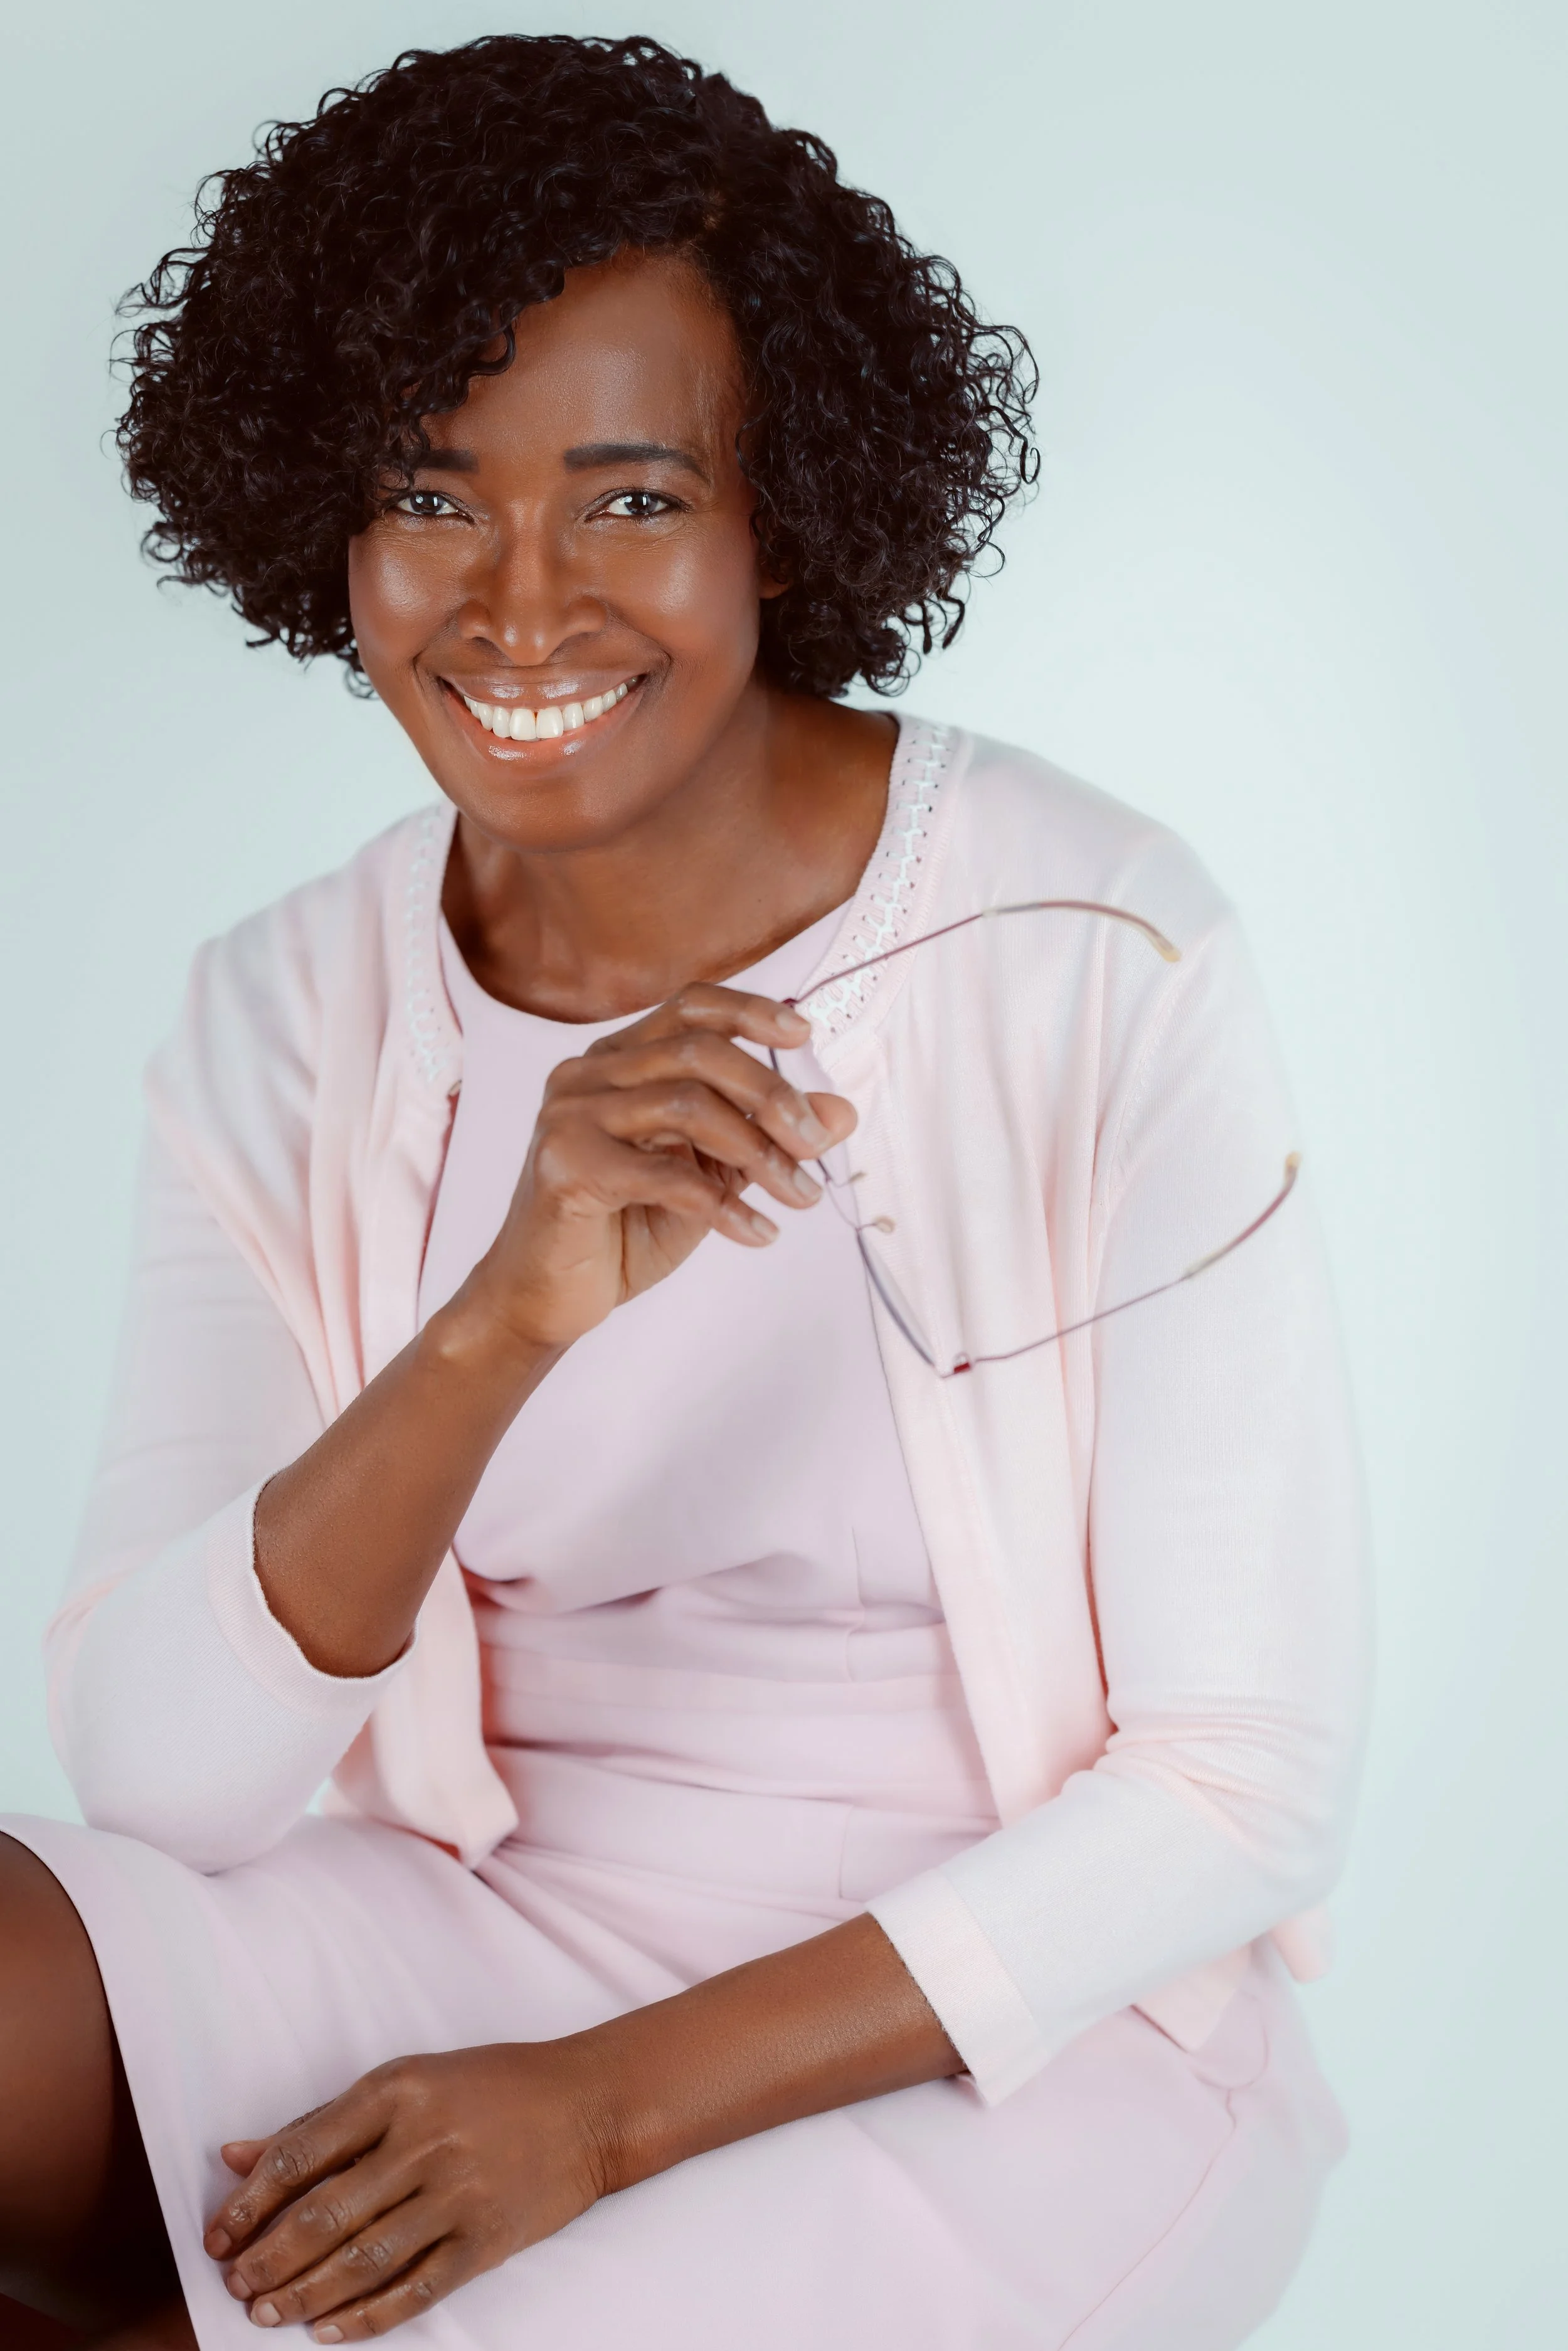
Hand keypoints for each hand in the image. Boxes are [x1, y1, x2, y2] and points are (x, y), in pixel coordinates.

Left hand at [204, 2042, 610, 2338]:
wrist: (585, 2104)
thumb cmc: (488, 2086)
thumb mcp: (405, 2081)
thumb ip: (319, 2122)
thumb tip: (235, 2156)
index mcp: (397, 2090)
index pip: (302, 2153)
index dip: (251, 2201)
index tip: (218, 2234)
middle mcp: (425, 2141)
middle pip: (325, 2214)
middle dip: (269, 2258)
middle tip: (235, 2284)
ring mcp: (458, 2193)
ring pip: (363, 2259)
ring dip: (305, 2294)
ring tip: (266, 2314)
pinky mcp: (486, 2239)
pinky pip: (415, 2289)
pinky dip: (367, 2318)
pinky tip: (330, 2332)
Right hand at [467, 981, 856, 1349]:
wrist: (546, 1297)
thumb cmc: (622, 1229)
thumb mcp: (710, 1176)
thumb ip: (764, 1138)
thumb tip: (841, 1111)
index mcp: (618, 1060)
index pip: (689, 1007)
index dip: (750, 1011)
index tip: (805, 1037)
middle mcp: (587, 1074)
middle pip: (698, 1052)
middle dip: (772, 1096)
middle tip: (817, 1145)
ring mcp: (569, 1116)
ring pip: (688, 1105)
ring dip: (760, 1153)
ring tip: (800, 1196)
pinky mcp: (565, 1167)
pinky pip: (667, 1175)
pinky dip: (725, 1207)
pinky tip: (757, 1234)